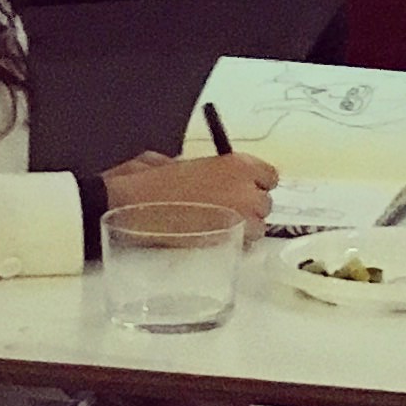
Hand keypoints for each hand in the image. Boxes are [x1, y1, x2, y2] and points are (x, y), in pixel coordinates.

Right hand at [100, 149, 276, 227]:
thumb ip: (206, 168)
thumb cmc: (151, 180)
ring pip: (259, 226)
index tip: (241, 189)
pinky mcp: (228, 240)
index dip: (255, 184)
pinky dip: (235, 244)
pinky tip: (214, 239)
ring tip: (219, 227)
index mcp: (237, 164)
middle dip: (250, 207)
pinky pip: (245, 245)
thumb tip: (210, 176)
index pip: (270, 176)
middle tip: (226, 210)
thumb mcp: (184, 161)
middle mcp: (246, 188)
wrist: (135, 205)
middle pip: (266, 203)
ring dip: (244, 227)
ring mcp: (240, 216)